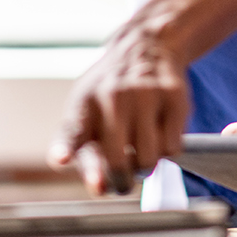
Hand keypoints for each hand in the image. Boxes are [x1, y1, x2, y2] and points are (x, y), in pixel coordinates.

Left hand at [48, 25, 189, 194]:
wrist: (146, 47)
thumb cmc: (110, 92)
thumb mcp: (86, 111)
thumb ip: (84, 150)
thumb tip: (100, 189)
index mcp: (84, 103)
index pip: (73, 131)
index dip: (67, 149)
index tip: (62, 159)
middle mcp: (112, 97)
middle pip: (117, 163)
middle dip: (121, 181)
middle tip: (124, 181)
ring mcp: (145, 94)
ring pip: (149, 159)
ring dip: (146, 165)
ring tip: (142, 150)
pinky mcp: (174, 96)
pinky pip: (173, 147)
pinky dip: (168, 150)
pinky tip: (160, 133)